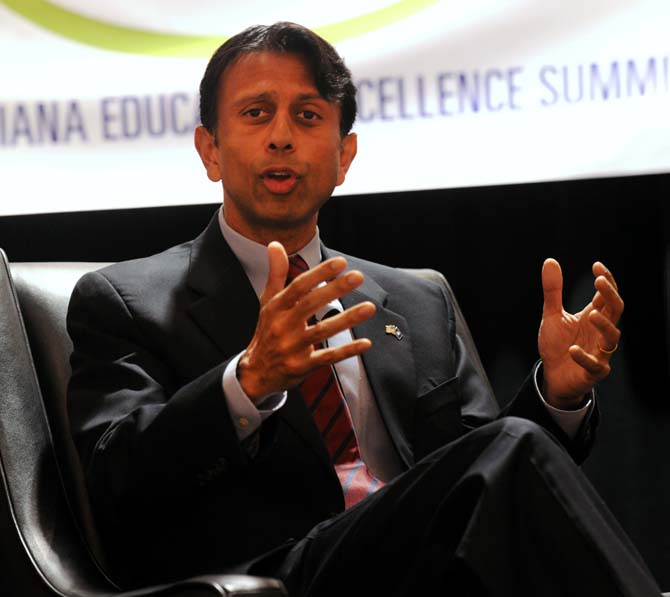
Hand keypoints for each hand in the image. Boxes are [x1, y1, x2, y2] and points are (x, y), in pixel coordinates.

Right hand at [237, 241, 375, 401]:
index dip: (318, 274)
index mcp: (276, 308)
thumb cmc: (267, 331)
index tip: (340, 262)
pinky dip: (347, 350)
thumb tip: (275, 244)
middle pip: (310, 304)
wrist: (255, 372)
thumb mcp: (268, 302)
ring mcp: (292, 347)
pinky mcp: (302, 366)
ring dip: (347, 319)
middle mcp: (282, 326)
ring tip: (369, 307)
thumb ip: (276, 273)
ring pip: (322, 331)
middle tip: (357, 276)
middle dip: (335, 289)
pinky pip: (327, 357)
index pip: (297, 286)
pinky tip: (365, 343)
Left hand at [538, 258, 623, 408]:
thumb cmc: (557, 344)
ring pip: (612, 337)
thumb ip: (553, 291)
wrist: (553, 375)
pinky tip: (573, 349)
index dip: (606, 281)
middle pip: (615, 311)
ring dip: (604, 325)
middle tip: (599, 281)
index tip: (596, 266)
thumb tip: (550, 260)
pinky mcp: (593, 371)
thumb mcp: (552, 315)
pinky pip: (595, 364)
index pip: (607, 296)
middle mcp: (600, 331)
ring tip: (592, 314)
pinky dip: (584, 357)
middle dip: (610, 296)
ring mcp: (600, 351)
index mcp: (594, 316)